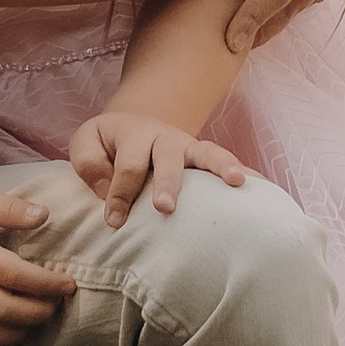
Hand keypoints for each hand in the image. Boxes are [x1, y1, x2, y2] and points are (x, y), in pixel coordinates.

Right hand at [0, 176, 76, 345]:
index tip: (69, 285)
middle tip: (57, 304)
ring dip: (18, 334)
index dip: (45, 284)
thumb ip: (9, 208)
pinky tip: (14, 343)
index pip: (13, 276)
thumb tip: (44, 214)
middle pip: (3, 311)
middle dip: (38, 312)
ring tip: (38, 321)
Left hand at [69, 108, 247, 223]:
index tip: (114, 221)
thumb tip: (108, 191)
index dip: (120, 194)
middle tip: (165, 207)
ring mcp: (188, 145)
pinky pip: (225, 161)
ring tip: (235, 182)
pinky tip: (258, 185)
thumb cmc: (107, 143)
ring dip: (220, 166)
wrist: (132, 123)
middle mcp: (164, 137)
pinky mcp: (203, 155)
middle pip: (167, 158)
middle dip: (168, 182)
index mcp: (133, 134)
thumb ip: (90, 164)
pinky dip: (243, 170)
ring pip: (206, 152)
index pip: (127, 166)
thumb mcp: (86, 143)